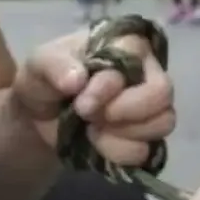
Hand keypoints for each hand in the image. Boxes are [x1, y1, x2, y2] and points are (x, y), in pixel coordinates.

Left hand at [12, 28, 174, 165]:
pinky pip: (148, 150)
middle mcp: (147, 73)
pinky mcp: (147, 137)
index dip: (110, 87)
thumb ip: (54, 66)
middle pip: (162, 94)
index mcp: (126, 45)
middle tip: (89, 116)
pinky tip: (98, 144)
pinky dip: (120, 154)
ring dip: (122, 135)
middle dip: (123, 112)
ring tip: (92, 130)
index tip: (80, 103)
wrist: (39, 119)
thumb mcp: (37, 66)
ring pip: (163, 123)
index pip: (138, 60)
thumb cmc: (45, 81)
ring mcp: (151, 107)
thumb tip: (78, 79)